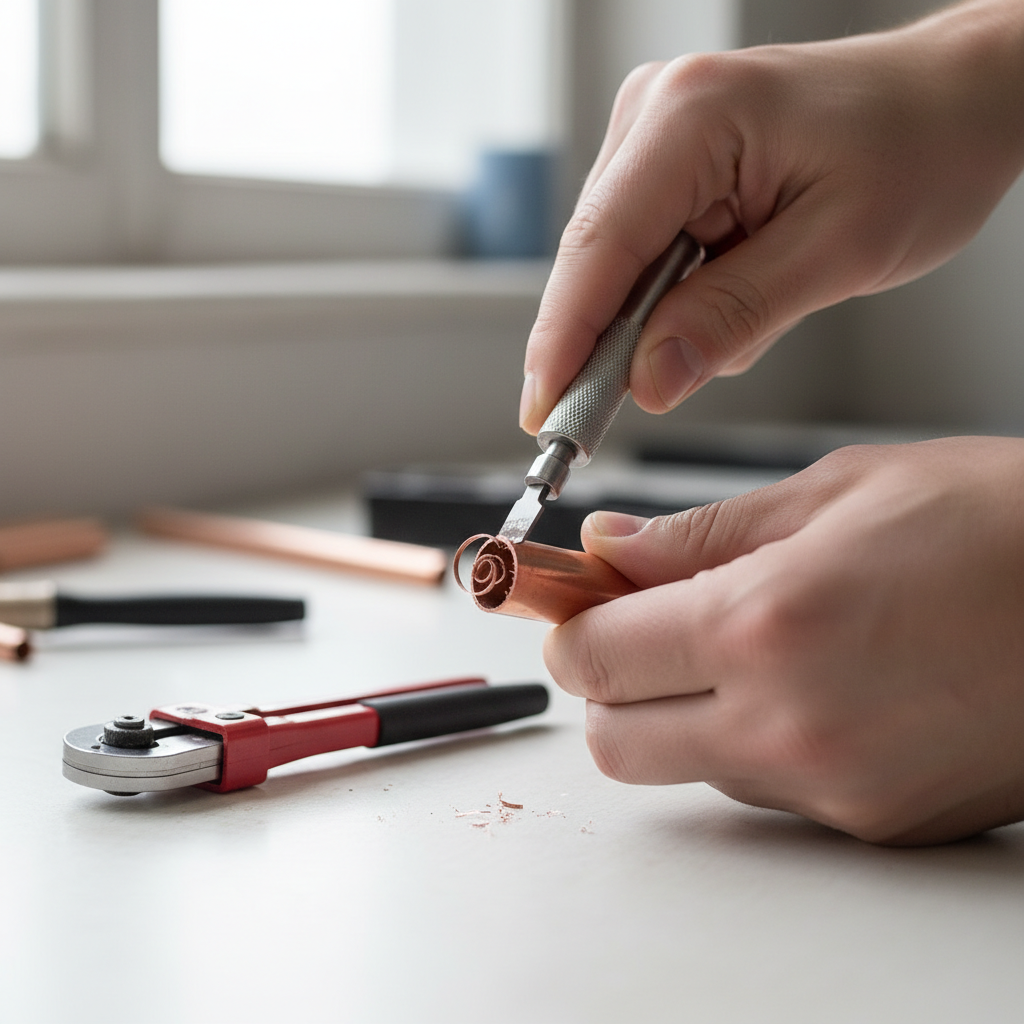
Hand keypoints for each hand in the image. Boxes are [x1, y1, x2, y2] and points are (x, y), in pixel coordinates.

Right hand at [520, 0, 1023, 431]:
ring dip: (663, 316)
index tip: (543, 416)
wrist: (956, 100)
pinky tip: (742, 285)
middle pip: (594, 261)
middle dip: (607, 343)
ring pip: (618, 266)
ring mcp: (656, 136)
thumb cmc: (921, 149)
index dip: (563, 341)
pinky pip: (647, 255)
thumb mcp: (838, 250)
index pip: (599, 248)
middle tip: (614, 417)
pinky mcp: (669, 162)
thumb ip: (732, 318)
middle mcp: (657, 115)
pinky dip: (680, 295)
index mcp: (692, 118)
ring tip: (758, 306)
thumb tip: (647, 381)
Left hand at [543, 438, 1023, 844]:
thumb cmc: (1000, 524)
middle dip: (605, 684)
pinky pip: (765, 790)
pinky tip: (814, 682)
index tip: (570, 599)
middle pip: (613, 743)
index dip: (565, 624)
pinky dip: (755, 740)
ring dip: (680, 711)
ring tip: (750, 643)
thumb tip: (608, 548)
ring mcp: (836, 788)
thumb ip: (700, 535)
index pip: (591, 658)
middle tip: (641, 626)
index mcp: (765, 624)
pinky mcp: (877, 823)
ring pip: (686, 768)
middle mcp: (790, 725)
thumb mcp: (837, 493)